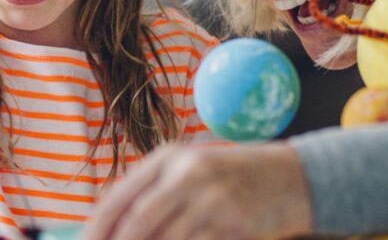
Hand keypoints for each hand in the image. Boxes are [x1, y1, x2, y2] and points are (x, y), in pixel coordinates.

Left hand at [83, 142, 312, 239]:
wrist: (290, 178)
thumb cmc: (230, 181)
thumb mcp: (189, 174)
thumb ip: (153, 195)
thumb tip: (114, 228)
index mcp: (168, 158)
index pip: (119, 196)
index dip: (98, 227)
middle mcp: (186, 174)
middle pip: (138, 221)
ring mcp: (211, 199)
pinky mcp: (232, 223)